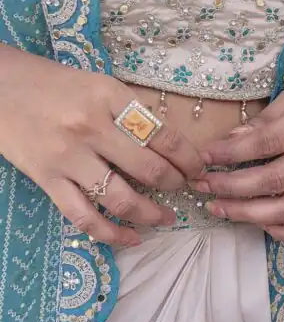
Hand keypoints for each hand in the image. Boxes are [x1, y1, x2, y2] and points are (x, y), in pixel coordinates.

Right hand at [0, 45, 204, 245]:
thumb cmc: (52, 83)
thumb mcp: (97, 84)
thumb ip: (128, 110)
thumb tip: (167, 142)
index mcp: (109, 96)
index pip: (163, 134)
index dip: (188, 157)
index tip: (198, 168)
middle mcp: (91, 127)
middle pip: (149, 168)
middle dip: (176, 185)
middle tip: (185, 190)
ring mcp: (68, 157)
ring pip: (121, 198)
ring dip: (151, 214)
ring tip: (166, 218)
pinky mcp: (48, 180)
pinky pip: (84, 217)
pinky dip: (112, 234)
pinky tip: (131, 238)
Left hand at [194, 72, 283, 239]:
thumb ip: (266, 120)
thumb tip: (228, 143)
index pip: (271, 141)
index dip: (234, 153)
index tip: (205, 157)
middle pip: (278, 179)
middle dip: (234, 187)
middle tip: (203, 187)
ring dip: (249, 214)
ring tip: (218, 208)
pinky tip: (258, 224)